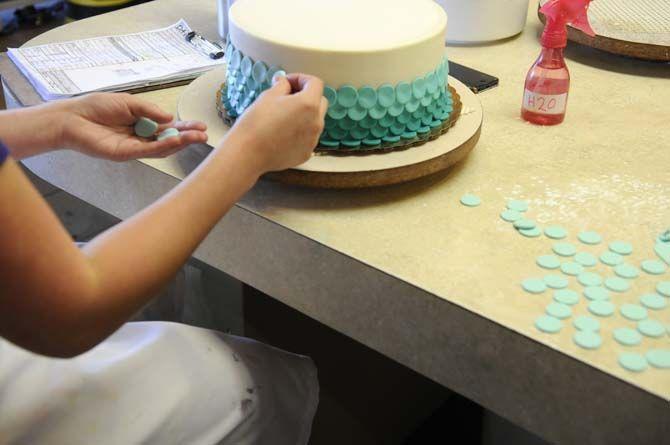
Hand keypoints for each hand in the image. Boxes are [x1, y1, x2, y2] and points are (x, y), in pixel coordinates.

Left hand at [57, 93, 207, 160]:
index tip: (200, 125)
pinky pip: (149, 150)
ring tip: (198, 138)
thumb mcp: (128, 102)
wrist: (72, 118)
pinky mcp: (127, 154)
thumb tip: (170, 117)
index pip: (167, 128)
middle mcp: (141, 137)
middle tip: (205, 135)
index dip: (184, 127)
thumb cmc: (95, 108)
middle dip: (188, 137)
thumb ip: (149, 110)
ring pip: (163, 147)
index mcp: (141, 124)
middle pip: (169, 140)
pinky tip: (178, 141)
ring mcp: (135, 148)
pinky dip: (165, 146)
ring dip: (181, 143)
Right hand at [222, 73, 326, 173]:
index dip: (301, 79)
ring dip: (305, 114)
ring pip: (315, 120)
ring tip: (284, 115)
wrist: (248, 153)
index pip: (315, 83)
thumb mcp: (268, 96)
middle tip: (287, 95)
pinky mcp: (306, 153)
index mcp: (309, 104)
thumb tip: (285, 82)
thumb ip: (282, 86)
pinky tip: (283, 132)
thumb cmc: (256, 123)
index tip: (288, 81)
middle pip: (320, 102)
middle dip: (306, 95)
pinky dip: (300, 131)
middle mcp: (316, 122)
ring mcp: (313, 140)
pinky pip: (308, 137)